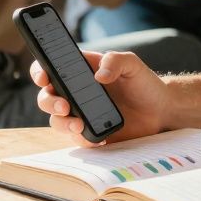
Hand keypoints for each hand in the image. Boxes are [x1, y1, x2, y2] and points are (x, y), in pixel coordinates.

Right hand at [31, 50, 170, 146]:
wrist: (161, 110)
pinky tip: (95, 139)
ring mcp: (81, 114)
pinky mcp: (90, 132)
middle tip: (64, 106)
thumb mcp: (132, 64)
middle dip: (49, 102)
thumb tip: (98, 76)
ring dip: (62, 124)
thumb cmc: (143, 82)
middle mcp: (75, 93)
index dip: (39, 72)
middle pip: (46, 97)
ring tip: (79, 125)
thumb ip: (115, 61)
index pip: (50, 68)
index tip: (44, 77)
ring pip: (57, 120)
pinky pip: (77, 138)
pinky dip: (82, 139)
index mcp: (80, 71)